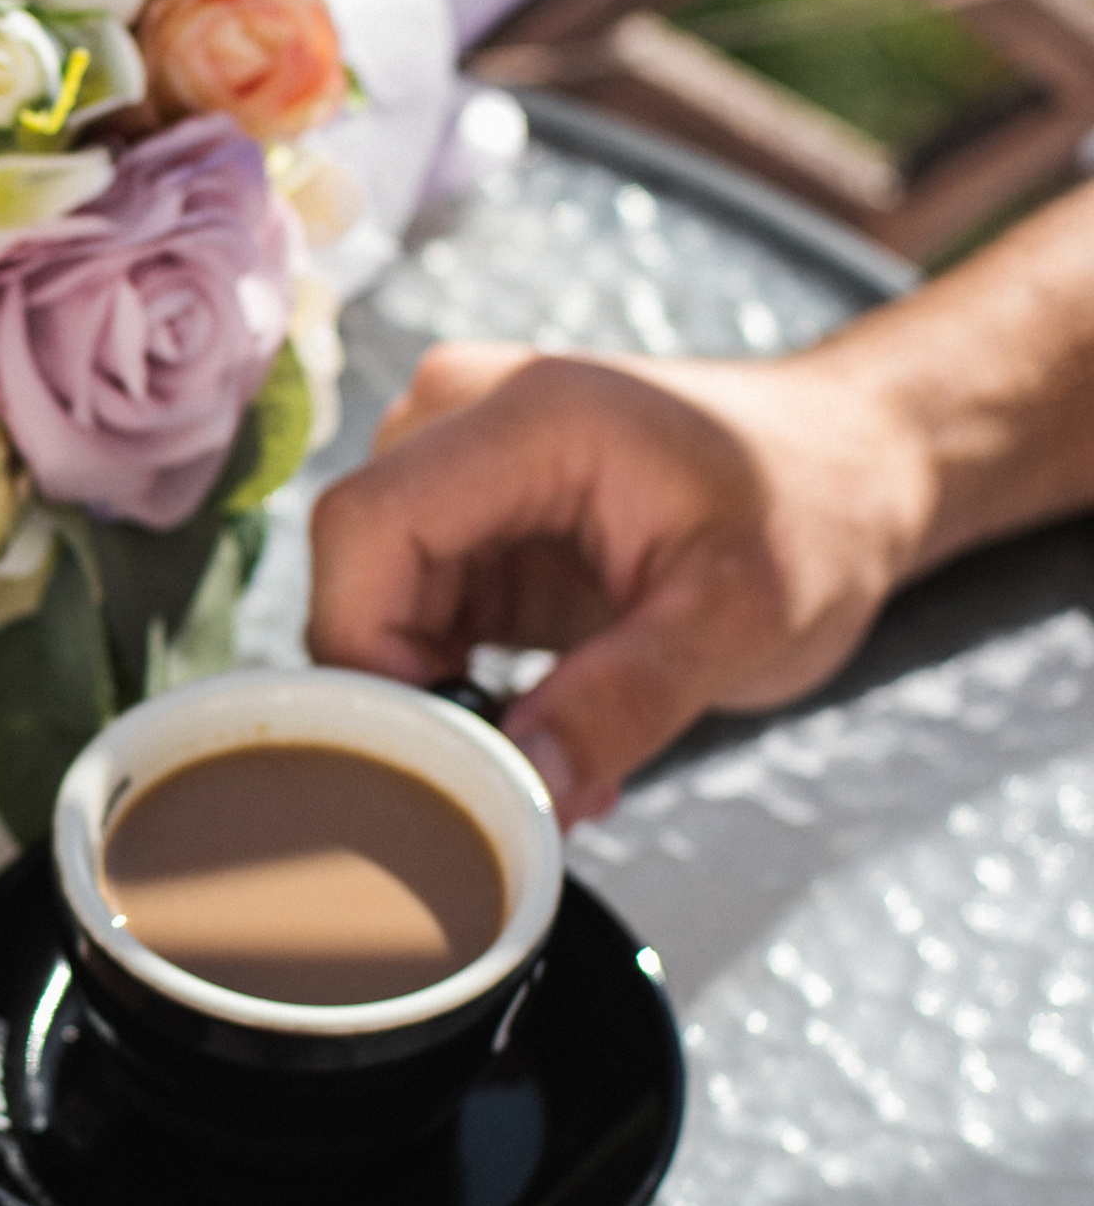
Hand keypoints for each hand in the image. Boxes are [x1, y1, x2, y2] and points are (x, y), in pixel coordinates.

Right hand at [307, 340, 932, 822]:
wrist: (851, 466)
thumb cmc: (816, 508)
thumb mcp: (743, 618)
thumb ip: (626, 701)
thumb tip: (523, 789)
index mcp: (527, 415)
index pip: (363, 525)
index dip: (366, 647)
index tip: (439, 747)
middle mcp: (466, 417)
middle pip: (355, 568)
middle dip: (407, 690)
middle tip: (502, 777)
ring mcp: (460, 464)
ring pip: (373, 601)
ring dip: (434, 696)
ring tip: (541, 756)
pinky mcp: (471, 518)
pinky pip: (410, 612)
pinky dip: (454, 684)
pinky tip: (534, 724)